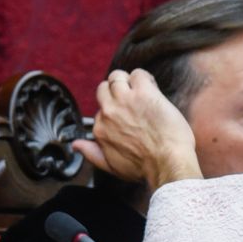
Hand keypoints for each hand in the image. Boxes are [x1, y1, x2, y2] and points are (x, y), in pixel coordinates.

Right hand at [74, 69, 202, 192]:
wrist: (167, 162)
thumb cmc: (143, 167)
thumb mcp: (111, 166)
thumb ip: (91, 153)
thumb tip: (75, 145)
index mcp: (100, 129)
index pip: (101, 110)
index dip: (114, 111)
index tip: (127, 116)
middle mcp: (108, 112)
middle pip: (104, 89)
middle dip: (115, 90)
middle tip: (132, 98)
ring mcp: (125, 100)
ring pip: (117, 77)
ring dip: (128, 80)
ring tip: (141, 89)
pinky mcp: (144, 92)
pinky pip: (138, 74)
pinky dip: (144, 77)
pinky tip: (152, 87)